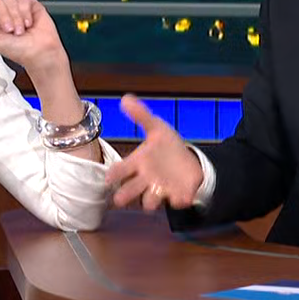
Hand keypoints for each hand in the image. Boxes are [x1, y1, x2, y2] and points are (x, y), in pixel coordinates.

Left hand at [0, 0, 65, 75]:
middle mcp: (5, 14)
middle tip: (9, 30)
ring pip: (10, 0)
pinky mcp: (31, 5)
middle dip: (3, 16)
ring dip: (16, 17)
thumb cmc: (19, 51)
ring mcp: (17, 9)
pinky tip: (28, 23)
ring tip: (21, 30)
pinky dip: (25, 12)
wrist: (39, 52)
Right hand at [104, 94, 204, 210]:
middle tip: (119, 199)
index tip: (109, 177)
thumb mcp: (156, 128)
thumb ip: (141, 115)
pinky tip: (181, 196)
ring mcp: (160, 189)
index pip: (121, 170)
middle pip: (130, 191)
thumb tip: (125, 98)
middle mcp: (145, 179)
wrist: (189, 162)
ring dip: (150, 199)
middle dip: (125, 195)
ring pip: (149, 201)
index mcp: (138, 163)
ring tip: (156, 190)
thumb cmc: (166, 147)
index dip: (114, 174)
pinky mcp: (177, 195)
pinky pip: (176, 201)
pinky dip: (178, 199)